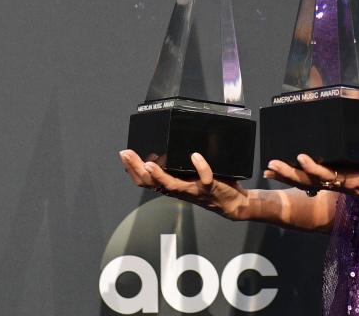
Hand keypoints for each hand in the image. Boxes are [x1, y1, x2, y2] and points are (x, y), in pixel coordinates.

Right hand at [119, 149, 249, 220]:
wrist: (234, 204)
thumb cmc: (211, 188)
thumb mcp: (189, 176)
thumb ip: (176, 168)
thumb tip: (159, 154)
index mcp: (172, 187)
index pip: (146, 181)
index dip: (132, 171)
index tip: (124, 156)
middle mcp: (179, 190)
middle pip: (152, 183)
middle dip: (137, 169)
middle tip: (126, 154)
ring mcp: (193, 190)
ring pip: (172, 185)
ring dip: (159, 174)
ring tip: (148, 162)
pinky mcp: (210, 188)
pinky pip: (205, 178)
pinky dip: (201, 166)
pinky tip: (195, 155)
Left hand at [264, 145, 358, 213]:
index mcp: (350, 182)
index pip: (327, 175)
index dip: (313, 168)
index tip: (301, 157)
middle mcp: (338, 184)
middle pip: (308, 181)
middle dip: (289, 174)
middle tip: (271, 165)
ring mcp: (334, 183)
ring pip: (306, 182)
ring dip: (287, 176)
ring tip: (268, 169)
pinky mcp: (335, 180)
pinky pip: (311, 180)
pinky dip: (296, 175)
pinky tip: (283, 171)